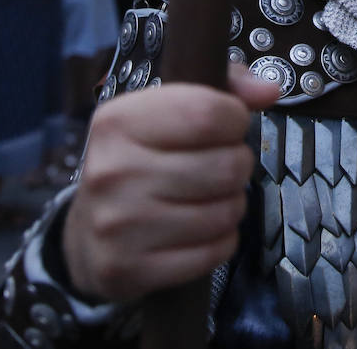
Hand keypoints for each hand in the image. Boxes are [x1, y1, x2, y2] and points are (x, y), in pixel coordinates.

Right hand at [61, 64, 279, 301]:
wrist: (87, 233)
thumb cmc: (141, 160)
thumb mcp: (170, 109)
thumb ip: (225, 87)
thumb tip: (269, 91)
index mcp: (119, 120)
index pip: (209, 113)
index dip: (235, 120)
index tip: (226, 127)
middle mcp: (112, 170)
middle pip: (226, 166)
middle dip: (237, 166)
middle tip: (219, 168)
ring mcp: (117, 224)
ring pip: (224, 213)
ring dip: (230, 205)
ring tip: (210, 197)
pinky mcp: (127, 269)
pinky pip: (211, 254)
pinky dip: (220, 243)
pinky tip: (199, 232)